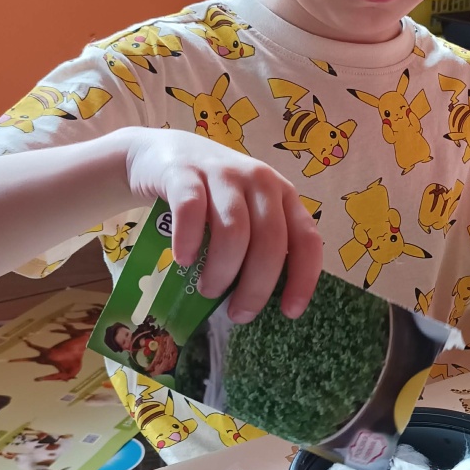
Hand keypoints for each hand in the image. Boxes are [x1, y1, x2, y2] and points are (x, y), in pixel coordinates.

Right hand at [122, 128, 321, 323]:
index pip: (307, 239)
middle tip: (238, 313)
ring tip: (208, 290)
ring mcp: (223, 173)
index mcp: (283, 195)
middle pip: (270, 241)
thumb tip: (259, 300)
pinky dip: (188, 241)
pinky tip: (183, 260)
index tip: (289, 312)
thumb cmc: (210, 198)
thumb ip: (257, 245)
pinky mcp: (184, 172)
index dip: (303, 278)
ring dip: (222, 270)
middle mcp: (260, 180)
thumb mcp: (244, 215)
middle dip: (256, 286)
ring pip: (234, 230)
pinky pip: (191, 211)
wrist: (162, 156)